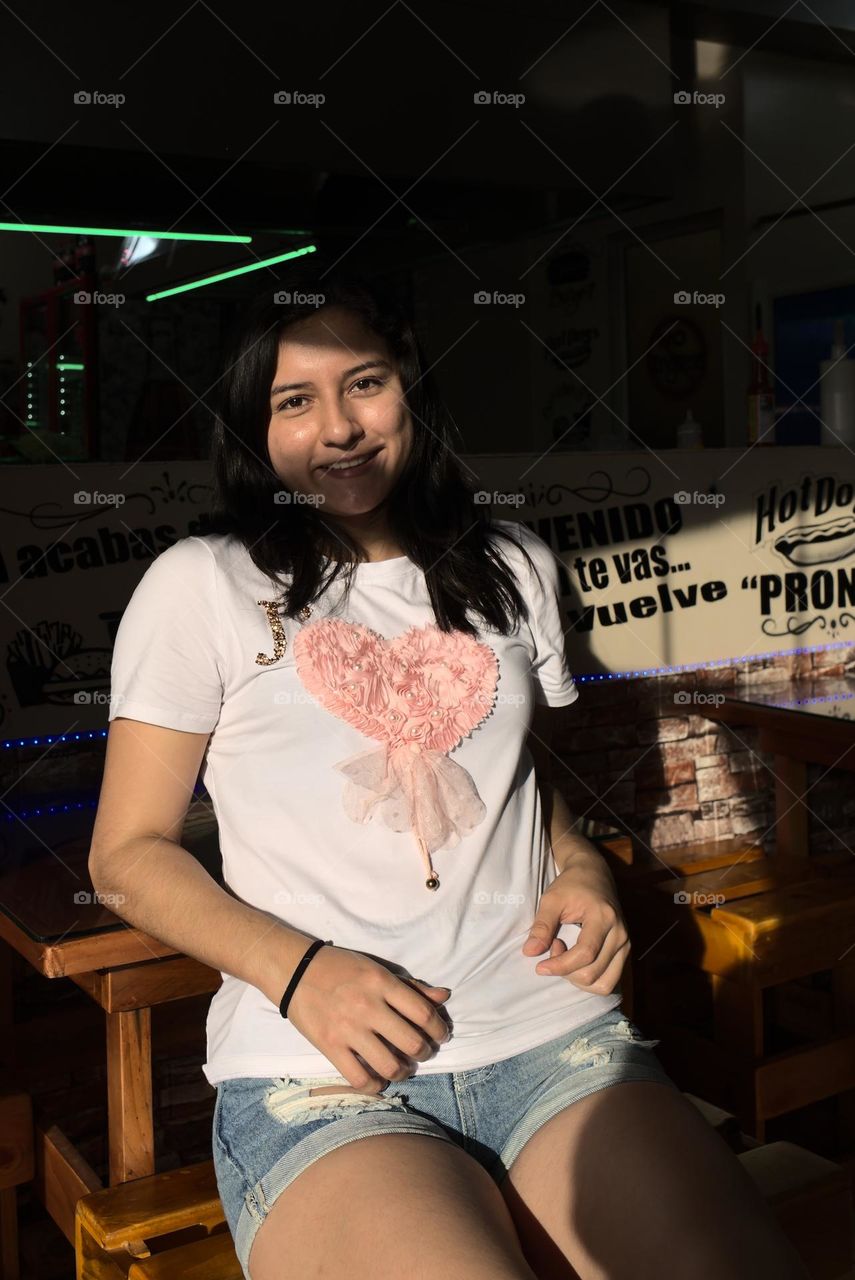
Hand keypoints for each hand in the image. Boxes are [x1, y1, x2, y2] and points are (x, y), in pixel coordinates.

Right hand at [286, 945, 451, 1093]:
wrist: (296, 970)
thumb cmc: (341, 968)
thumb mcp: (378, 969)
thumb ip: (411, 986)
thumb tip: (444, 996)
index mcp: (382, 983)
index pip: (424, 1013)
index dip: (439, 1029)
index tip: (440, 1035)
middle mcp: (368, 1006)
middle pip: (412, 1043)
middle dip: (425, 1053)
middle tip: (423, 1052)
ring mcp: (348, 1029)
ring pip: (390, 1065)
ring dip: (404, 1072)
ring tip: (404, 1068)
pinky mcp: (330, 1046)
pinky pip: (359, 1078)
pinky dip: (375, 1085)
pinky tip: (379, 1080)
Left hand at [522, 851, 629, 995]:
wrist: (594, 875)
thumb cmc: (571, 885)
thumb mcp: (551, 900)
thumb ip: (542, 926)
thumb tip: (529, 952)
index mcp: (604, 917)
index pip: (585, 953)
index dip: (560, 966)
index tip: (539, 966)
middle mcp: (620, 935)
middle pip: (593, 973)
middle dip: (566, 970)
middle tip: (553, 947)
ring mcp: (625, 945)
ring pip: (604, 984)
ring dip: (578, 979)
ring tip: (565, 956)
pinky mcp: (624, 953)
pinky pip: (608, 981)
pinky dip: (589, 979)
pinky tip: (576, 961)